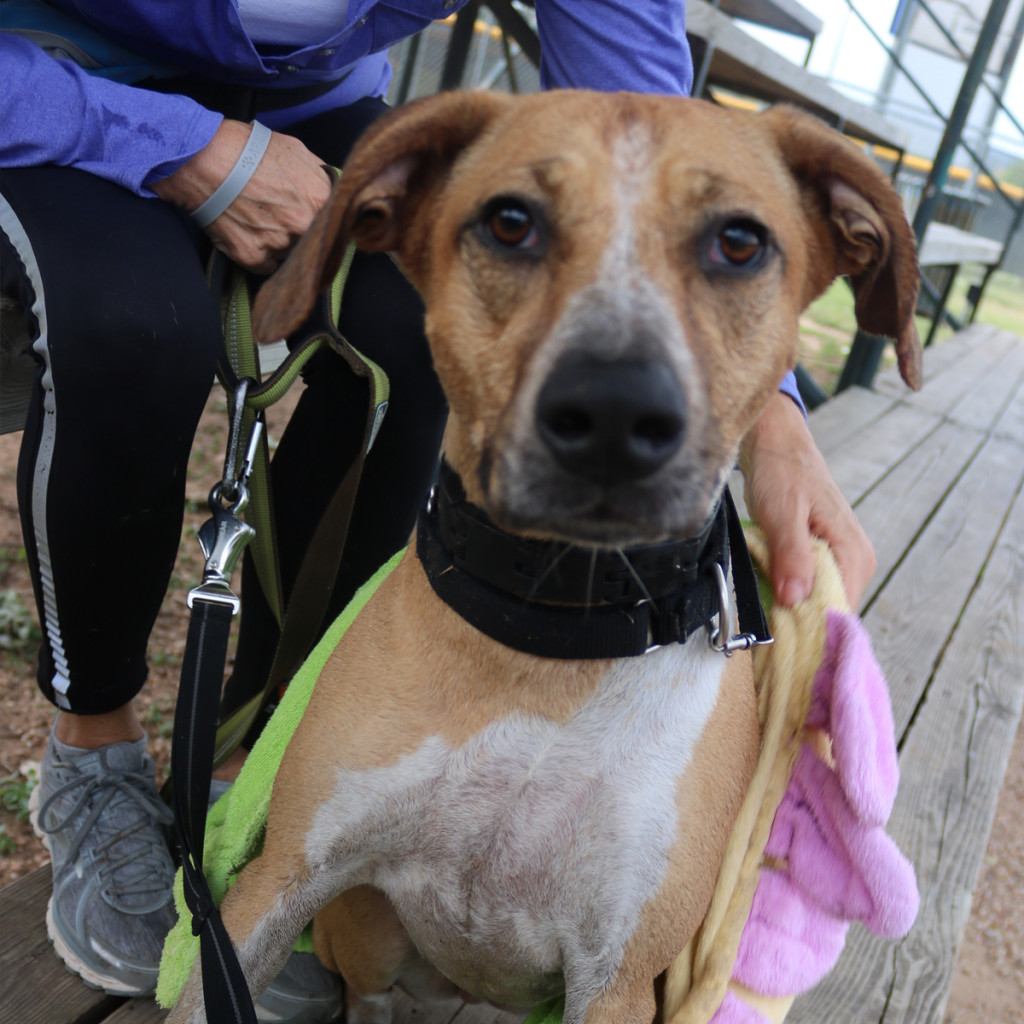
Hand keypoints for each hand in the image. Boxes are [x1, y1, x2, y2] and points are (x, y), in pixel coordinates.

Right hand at [152, 120, 331, 273]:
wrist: (203, 159)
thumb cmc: (247, 148)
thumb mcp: (295, 149)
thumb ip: (320, 175)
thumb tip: (333, 188)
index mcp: (320, 200)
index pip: (337, 224)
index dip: (326, 224)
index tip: (317, 222)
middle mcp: (303, 227)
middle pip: (312, 243)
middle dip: (302, 234)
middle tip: (283, 218)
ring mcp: (279, 245)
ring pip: (289, 255)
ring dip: (280, 245)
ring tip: (260, 221)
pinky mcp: (253, 257)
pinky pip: (267, 266)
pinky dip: (260, 255)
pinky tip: (249, 233)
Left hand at [739, 392, 875, 609]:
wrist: (776, 445)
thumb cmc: (781, 472)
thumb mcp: (781, 513)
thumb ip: (791, 555)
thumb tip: (795, 599)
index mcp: (853, 554)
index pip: (840, 613)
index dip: (811, 629)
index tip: (781, 638)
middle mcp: (856, 562)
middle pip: (829, 612)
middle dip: (799, 621)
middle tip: (765, 624)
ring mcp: (841, 561)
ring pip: (817, 602)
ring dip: (791, 608)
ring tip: (765, 605)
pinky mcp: (824, 558)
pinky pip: (809, 588)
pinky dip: (788, 593)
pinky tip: (770, 590)